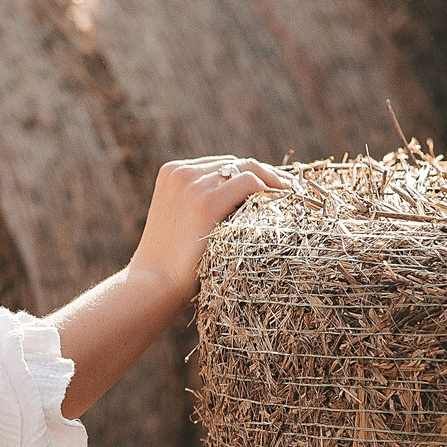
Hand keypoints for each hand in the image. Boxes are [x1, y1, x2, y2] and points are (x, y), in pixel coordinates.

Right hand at [126, 156, 294, 304]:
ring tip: (292, 198)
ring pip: (247, 168)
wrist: (154, 282)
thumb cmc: (172, 260)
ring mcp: (192, 186)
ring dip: (273, 182)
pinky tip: (282, 204)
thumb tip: (242, 201)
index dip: (251, 174)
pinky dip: (270, 189)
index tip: (273, 189)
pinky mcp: (206, 202)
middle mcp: (181, 173)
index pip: (222, 165)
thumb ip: (200, 201)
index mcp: (171, 172)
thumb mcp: (180, 219)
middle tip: (290, 192)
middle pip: (237, 163)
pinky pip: (249, 182)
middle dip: (266, 176)